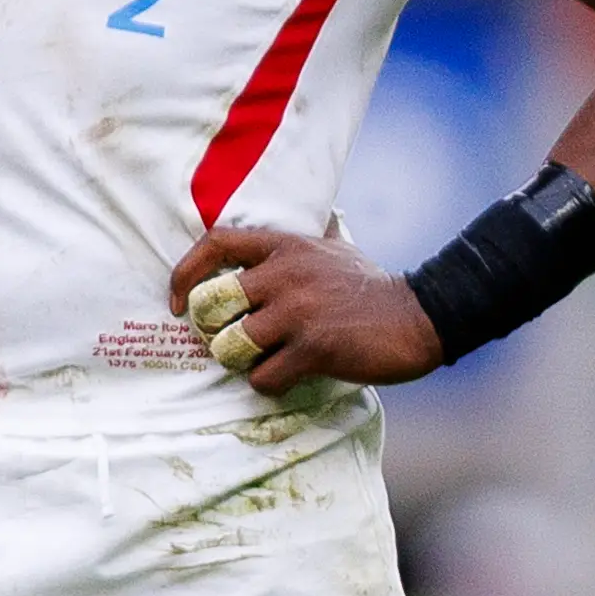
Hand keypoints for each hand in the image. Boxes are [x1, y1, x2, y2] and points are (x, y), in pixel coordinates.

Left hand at [169, 228, 443, 396]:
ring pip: (233, 344)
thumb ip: (310, 236)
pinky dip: (268, 382)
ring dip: (240, 360)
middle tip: (228, 340)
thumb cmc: (370, 286)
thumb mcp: (335, 249)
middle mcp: (285, 275)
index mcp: (284, 246)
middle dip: (213, 329)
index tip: (176, 301)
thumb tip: (314, 213)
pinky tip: (287, 376)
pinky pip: (263, 376)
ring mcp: (298, 312)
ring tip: (262, 359)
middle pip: (212, 304)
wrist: (419, 317)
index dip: (184, 272)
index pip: (215, 243)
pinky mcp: (314, 348)